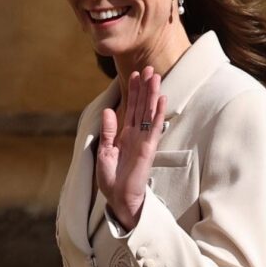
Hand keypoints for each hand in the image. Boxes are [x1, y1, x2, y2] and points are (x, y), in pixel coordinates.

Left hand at [96, 66, 166, 230]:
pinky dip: (157, 114)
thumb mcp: (104, 152)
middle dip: (145, 87)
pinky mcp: (148, 149)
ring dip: (153, 95)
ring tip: (156, 77)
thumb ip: (107, 132)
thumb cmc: (112, 179)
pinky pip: (153, 128)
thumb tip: (108, 110)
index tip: (136, 74)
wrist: (118, 198)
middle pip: (142, 106)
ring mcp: (143, 141)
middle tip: (150, 68)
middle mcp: (136, 135)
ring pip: (149, 113)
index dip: (134, 91)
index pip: (131, 108)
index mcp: (125, 135)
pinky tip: (161, 100)